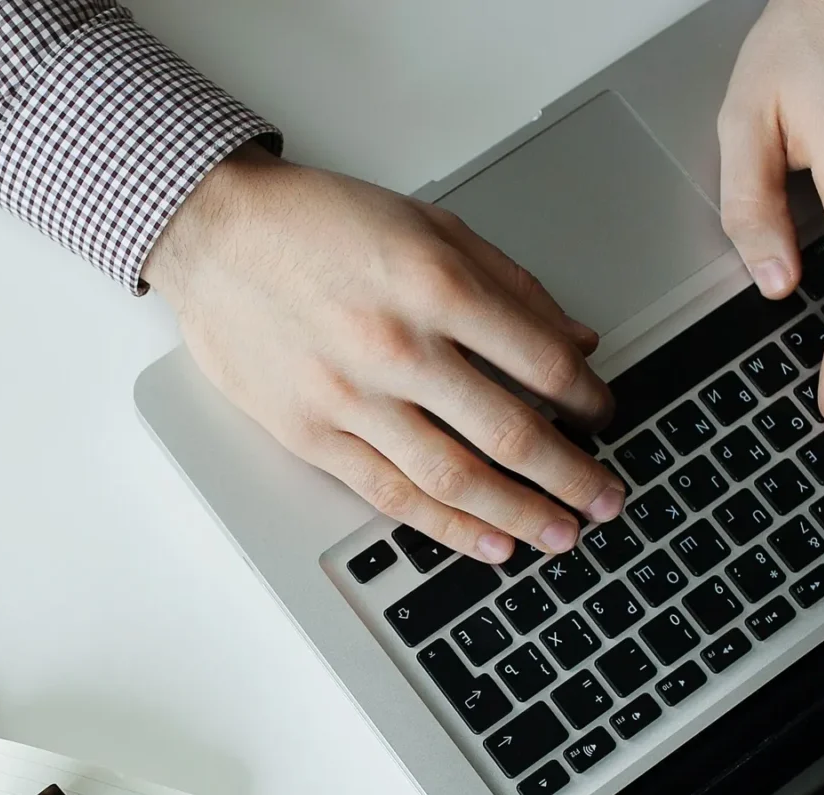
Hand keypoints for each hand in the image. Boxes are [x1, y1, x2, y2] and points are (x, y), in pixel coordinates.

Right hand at [143, 144, 622, 563]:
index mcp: (436, 285)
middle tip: (608, 499)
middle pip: (511, 433)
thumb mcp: (428, 225)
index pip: (541, 362)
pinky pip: (391, 495)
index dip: (588, 399)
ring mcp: (352, 398)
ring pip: (455, 477)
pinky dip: (447, 526)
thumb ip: (508, 285)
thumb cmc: (316, 224)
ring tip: (562, 534)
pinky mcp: (311, 434)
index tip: (605, 414)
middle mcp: (398, 347)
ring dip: (521, 513)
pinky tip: (489, 542)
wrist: (215, 234)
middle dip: (572, 476)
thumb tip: (575, 343)